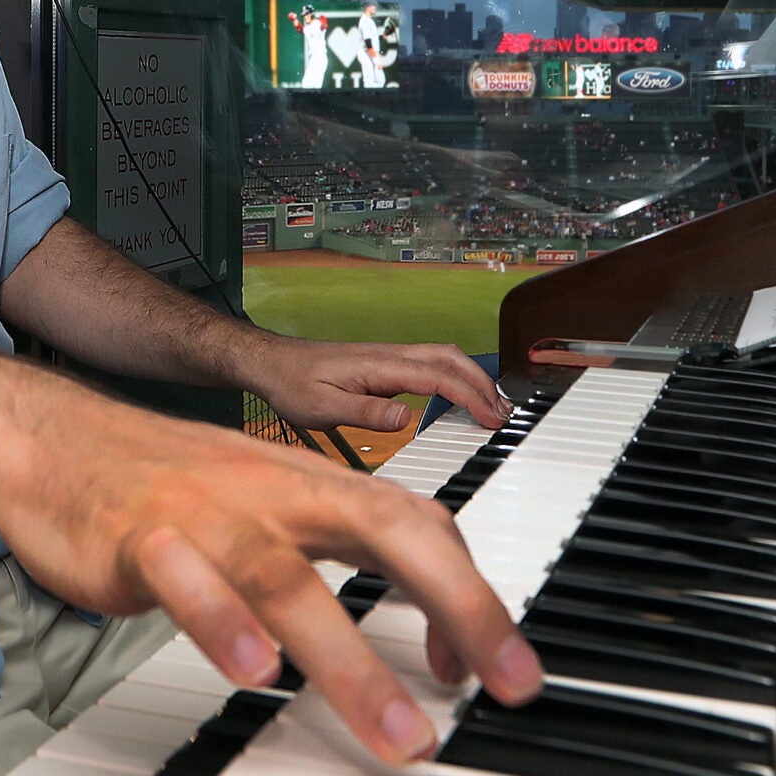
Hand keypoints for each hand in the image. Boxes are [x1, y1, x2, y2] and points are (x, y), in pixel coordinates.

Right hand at [0, 382, 542, 764]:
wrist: (52, 441)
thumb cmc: (172, 481)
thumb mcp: (276, 504)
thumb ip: (348, 550)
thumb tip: (427, 614)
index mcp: (315, 486)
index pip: (423, 523)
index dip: (471, 591)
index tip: (498, 669)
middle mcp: (276, 493)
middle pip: (389, 531)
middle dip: (461, 605)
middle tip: (507, 681)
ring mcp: (209, 515)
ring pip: (290, 580)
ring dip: (352, 663)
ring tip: (399, 732)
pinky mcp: (139, 541)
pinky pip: (184, 579)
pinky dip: (221, 622)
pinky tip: (254, 672)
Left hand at [242, 335, 512, 432]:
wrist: (273, 364)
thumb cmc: (293, 384)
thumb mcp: (322, 408)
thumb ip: (365, 413)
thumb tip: (405, 418)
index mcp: (381, 365)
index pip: (439, 376)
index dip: (471, 397)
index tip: (491, 419)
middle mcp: (391, 355)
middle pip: (452, 359)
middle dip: (483, 384)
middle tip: (503, 415)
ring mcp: (391, 357)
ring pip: (445, 356)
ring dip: (473, 377)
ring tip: (491, 407)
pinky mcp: (387, 364)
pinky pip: (432, 364)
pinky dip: (457, 376)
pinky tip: (460, 396)